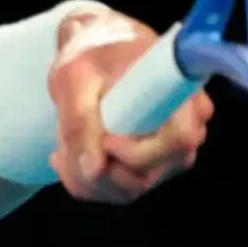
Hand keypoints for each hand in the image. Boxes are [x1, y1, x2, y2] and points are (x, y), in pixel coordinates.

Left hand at [46, 7, 213, 203]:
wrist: (98, 55)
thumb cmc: (93, 56)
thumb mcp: (76, 77)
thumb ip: (81, 119)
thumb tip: (94, 170)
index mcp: (181, 97)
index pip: (179, 141)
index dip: (138, 153)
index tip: (105, 139)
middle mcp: (184, 131)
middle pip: (147, 175)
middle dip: (97, 170)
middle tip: (65, 142)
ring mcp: (167, 155)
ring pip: (127, 190)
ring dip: (85, 178)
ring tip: (63, 145)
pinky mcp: (147, 168)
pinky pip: (117, 190)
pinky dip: (85, 181)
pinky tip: (67, 155)